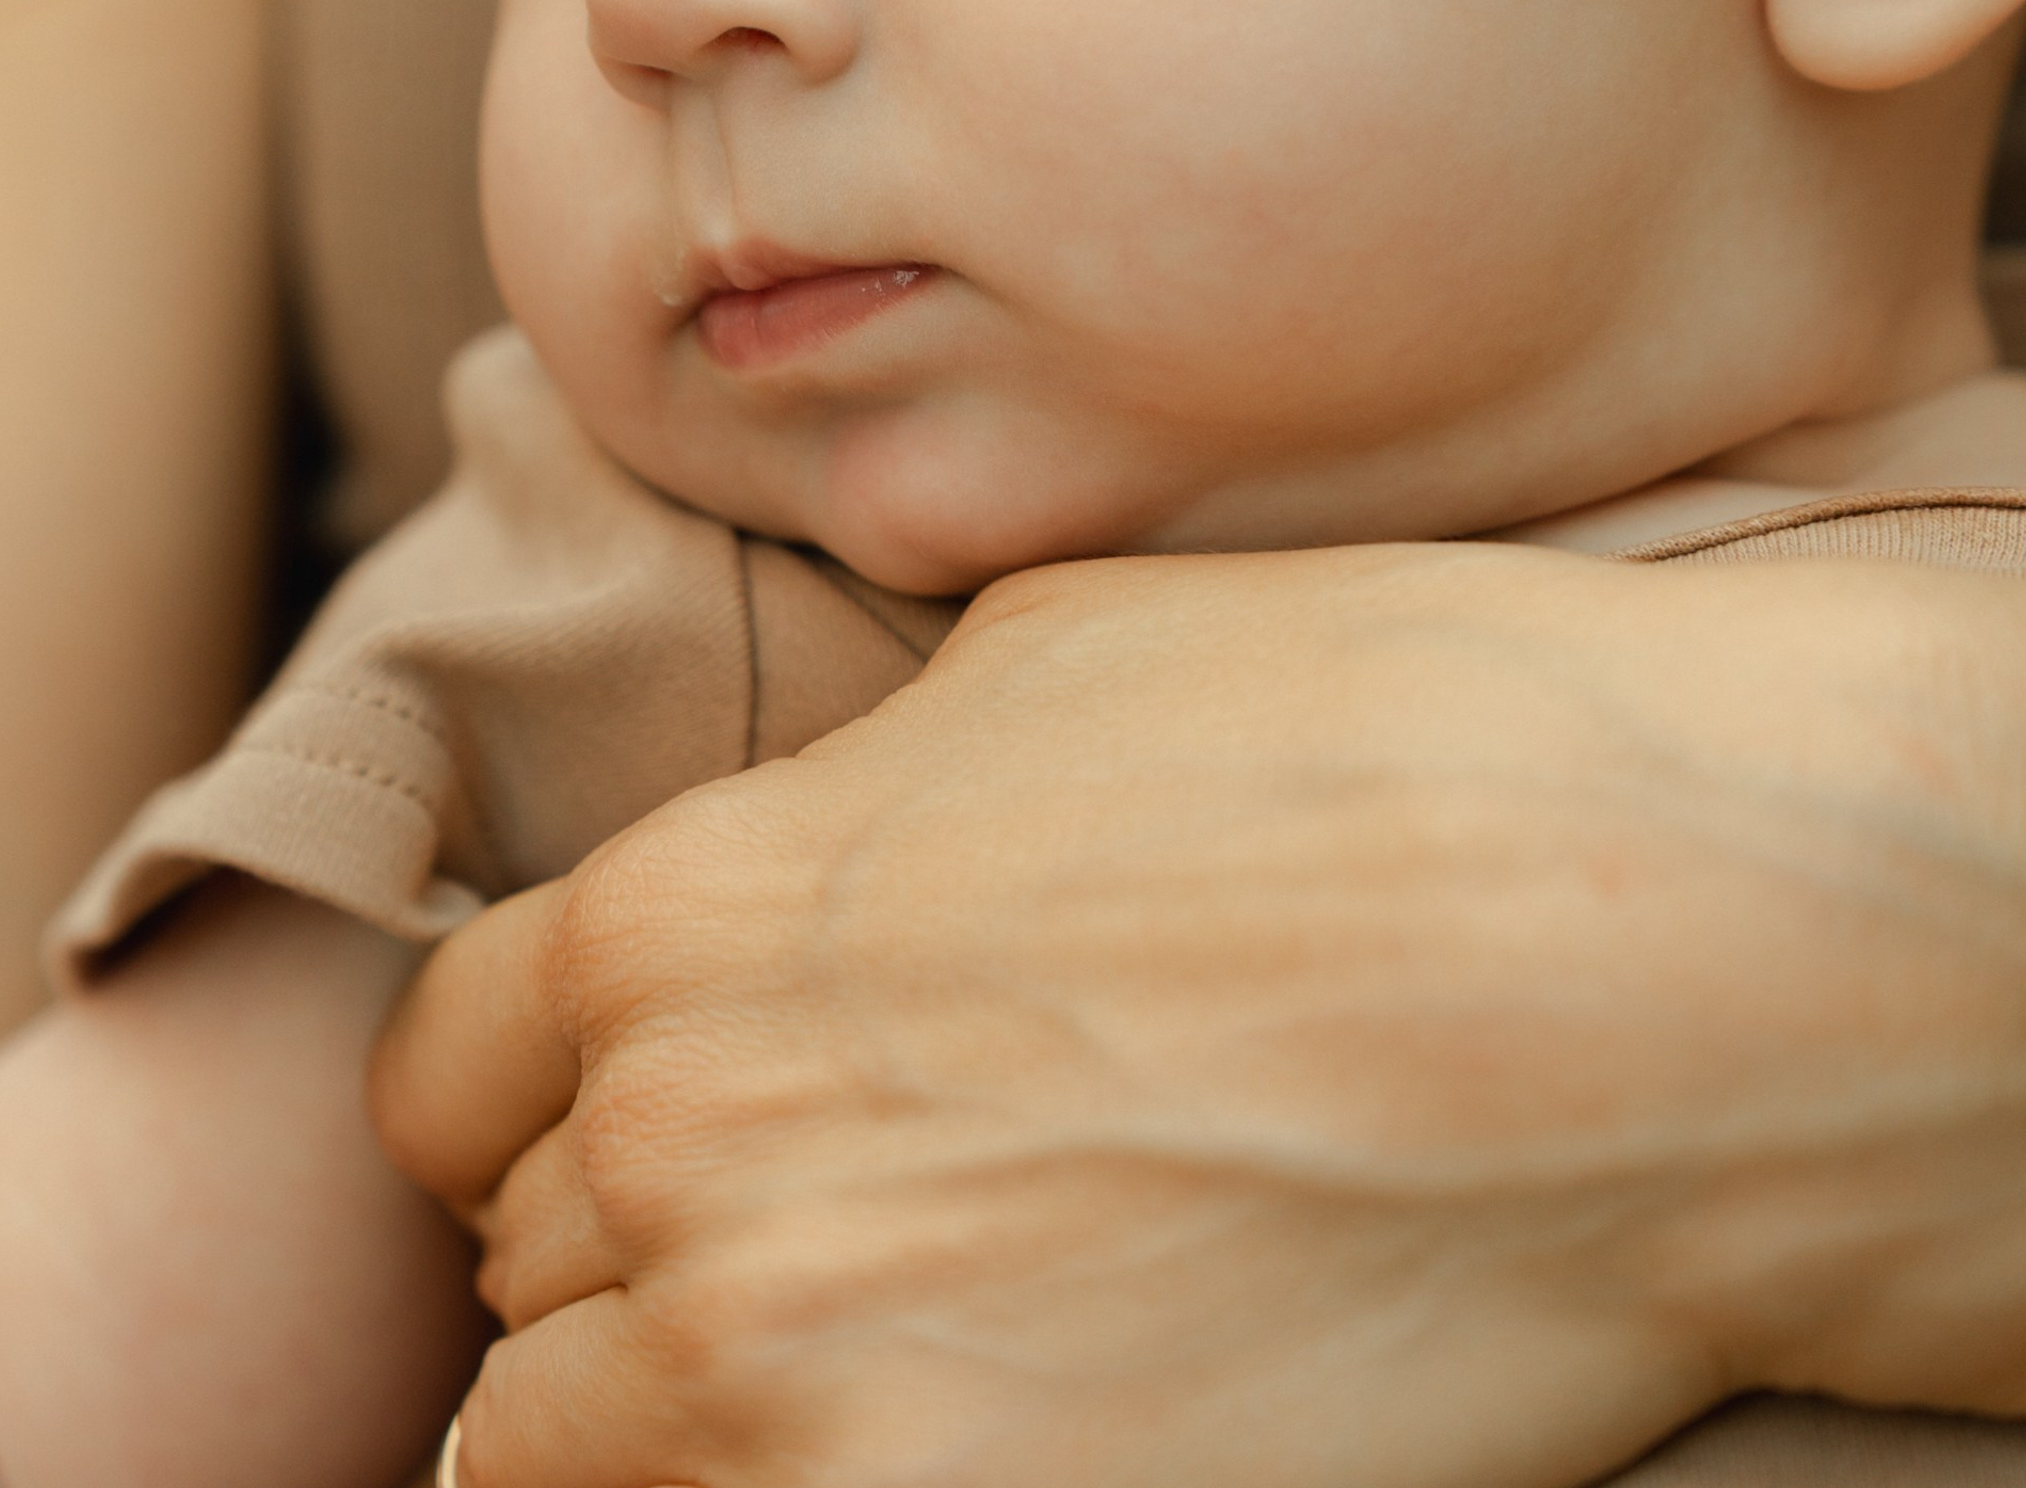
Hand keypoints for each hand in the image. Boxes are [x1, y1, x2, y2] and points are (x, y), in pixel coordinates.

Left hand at [374, 545, 2025, 1487]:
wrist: (1633, 955)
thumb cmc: (1366, 751)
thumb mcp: (1039, 667)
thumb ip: (844, 801)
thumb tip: (813, 858)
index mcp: (683, 914)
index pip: (442, 1075)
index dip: (524, 1107)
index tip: (623, 1135)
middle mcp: (686, 1144)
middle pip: (526, 1275)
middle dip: (630, 1257)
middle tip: (807, 1242)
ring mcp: (795, 1366)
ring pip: (568, 1456)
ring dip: (676, 1421)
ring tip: (861, 1363)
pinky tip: (938, 1432)